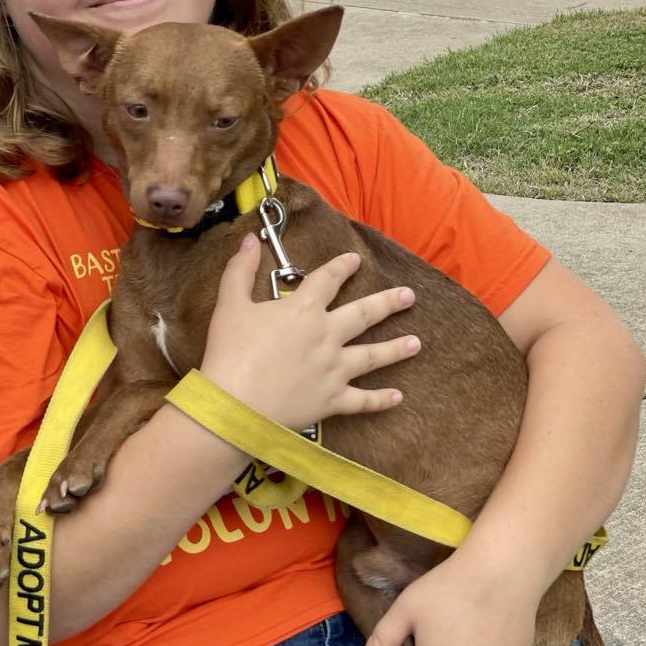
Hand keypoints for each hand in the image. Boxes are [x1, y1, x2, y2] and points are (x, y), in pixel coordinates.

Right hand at [200, 232, 418, 431]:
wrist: (234, 405)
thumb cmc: (229, 353)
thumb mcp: (230, 304)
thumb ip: (240, 271)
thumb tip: (249, 241)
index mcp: (304, 310)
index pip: (328, 280)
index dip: (342, 267)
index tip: (355, 259)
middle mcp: (327, 336)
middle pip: (364, 314)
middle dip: (388, 303)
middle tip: (409, 296)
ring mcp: (334, 369)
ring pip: (372, 356)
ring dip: (396, 349)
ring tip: (416, 343)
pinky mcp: (332, 400)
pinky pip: (362, 400)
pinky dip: (381, 399)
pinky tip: (397, 396)